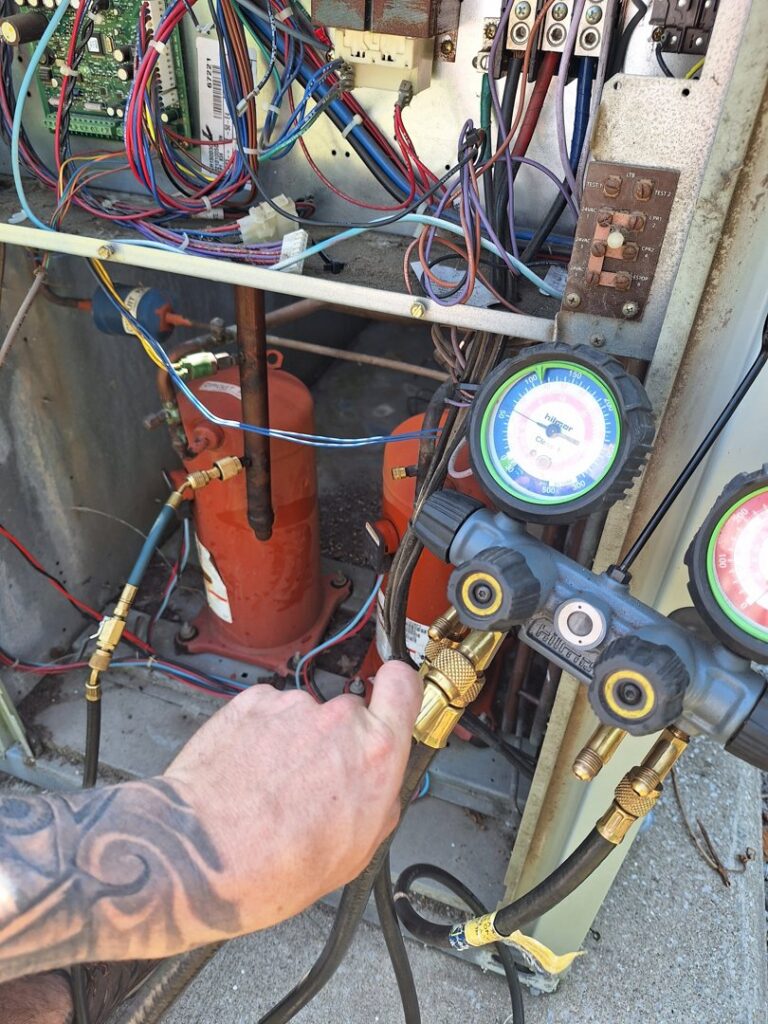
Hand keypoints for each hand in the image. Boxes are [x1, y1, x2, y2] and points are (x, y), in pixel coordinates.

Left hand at [164, 660, 422, 932]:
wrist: (200, 856)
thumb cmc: (274, 866)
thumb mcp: (357, 853)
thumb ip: (381, 801)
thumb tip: (381, 785)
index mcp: (375, 753)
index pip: (404, 684)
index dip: (398, 686)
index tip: (390, 695)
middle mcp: (338, 719)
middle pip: (349, 712)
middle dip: (335, 740)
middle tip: (311, 781)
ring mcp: (292, 707)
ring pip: (304, 715)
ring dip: (293, 740)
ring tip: (269, 787)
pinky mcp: (251, 702)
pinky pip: (267, 711)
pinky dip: (260, 735)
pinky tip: (248, 773)